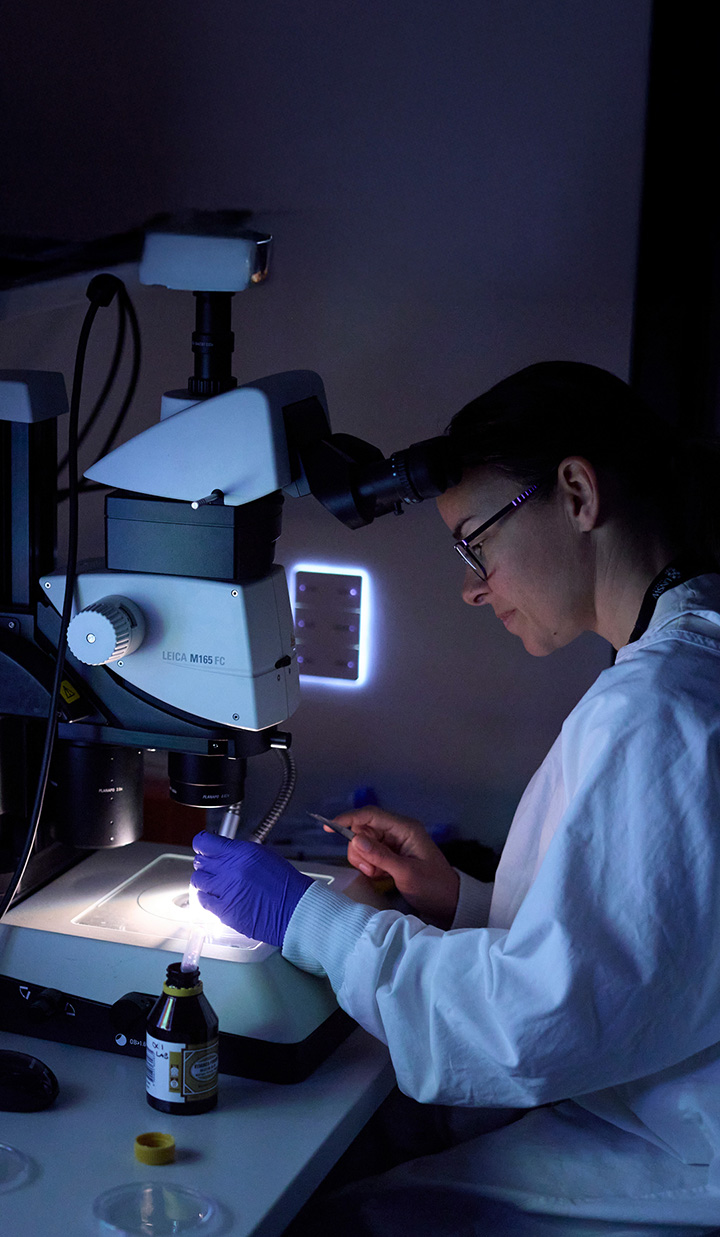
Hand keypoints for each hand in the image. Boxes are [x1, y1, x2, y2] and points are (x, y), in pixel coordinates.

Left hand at [191, 832, 312, 947]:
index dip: (202, 844)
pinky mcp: (223, 910)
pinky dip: (206, 898)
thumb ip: (239, 851)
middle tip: (213, 866)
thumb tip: (224, 849)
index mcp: (240, 853)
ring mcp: (224, 890)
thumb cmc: (285, 885)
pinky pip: (202, 900)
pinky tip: (216, 897)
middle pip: (200, 861)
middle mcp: (229, 870)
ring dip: (205, 881)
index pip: (205, 842)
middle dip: (205, 862)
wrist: (294, 909)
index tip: (203, 846)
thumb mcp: (264, 855)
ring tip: (216, 883)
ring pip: (198, 880)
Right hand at [330, 808, 459, 927]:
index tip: (329, 826)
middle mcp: (397, 832)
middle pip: (363, 829)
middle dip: (359, 849)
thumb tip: (356, 839)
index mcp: (405, 828)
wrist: (448, 903)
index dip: (349, 818)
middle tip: (370, 868)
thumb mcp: (407, 873)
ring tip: (378, 874)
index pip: (371, 815)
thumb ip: (381, 856)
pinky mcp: (390, 855)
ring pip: (363, 843)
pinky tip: (381, 876)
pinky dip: (369, 866)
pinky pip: (369, 855)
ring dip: (364, 860)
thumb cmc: (433, 886)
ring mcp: (393, 843)